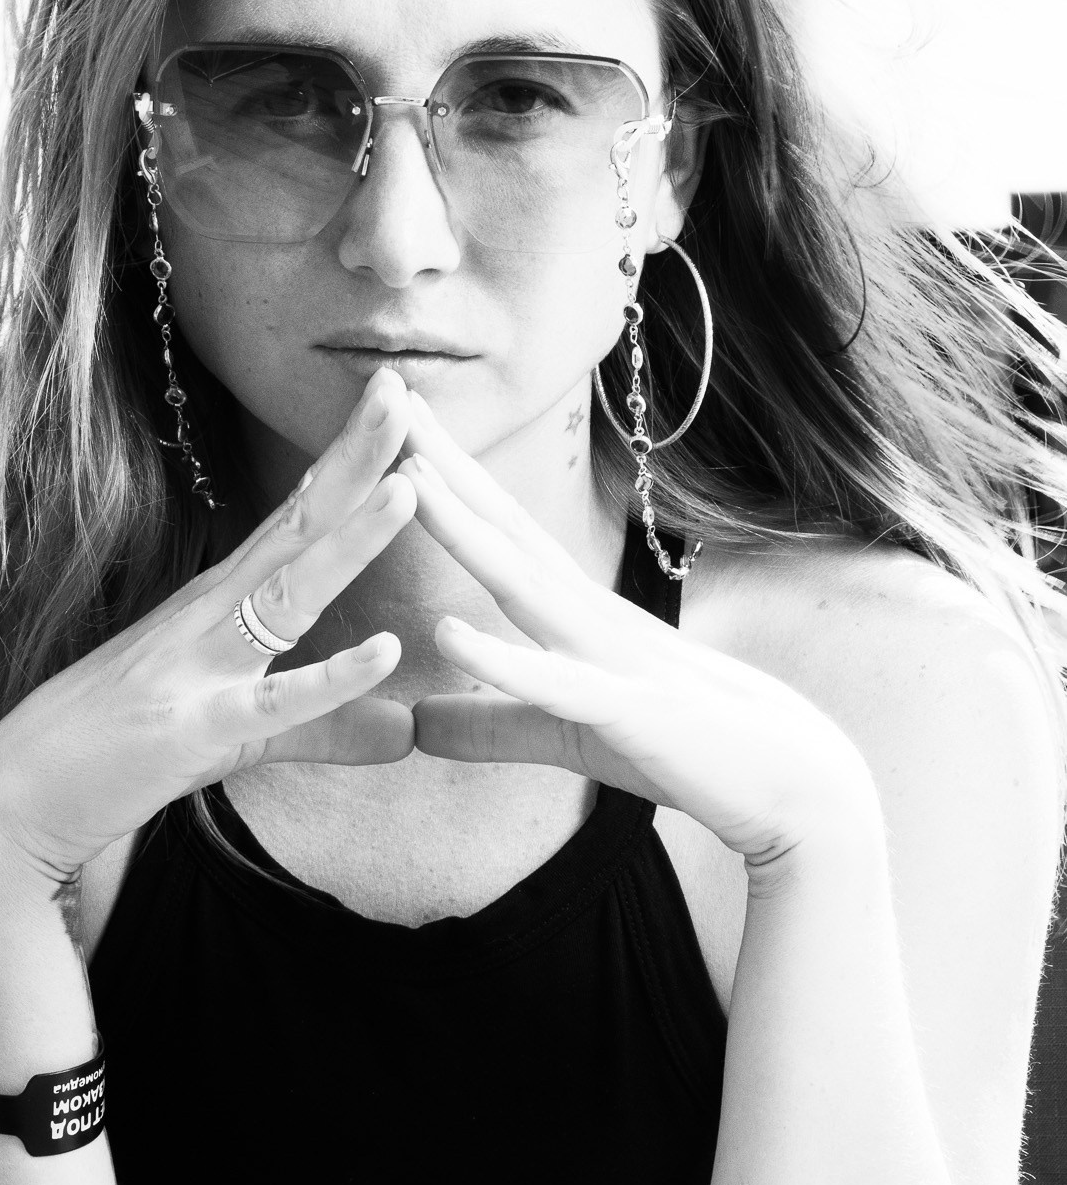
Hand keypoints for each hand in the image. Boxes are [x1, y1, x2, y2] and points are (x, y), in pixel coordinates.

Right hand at [0, 369, 418, 880]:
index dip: (345, 460)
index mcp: (218, 604)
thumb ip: (327, 729)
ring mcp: (198, 667)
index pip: (294, 518)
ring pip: (288, 593)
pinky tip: (385, 651)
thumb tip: (407, 733)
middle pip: (296, 527)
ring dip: (349, 540)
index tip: (393, 398)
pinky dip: (331, 679)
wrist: (14, 799)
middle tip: (400, 388)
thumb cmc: (115, 754)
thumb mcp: (238, 736)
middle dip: (352, 458)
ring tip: (409, 488)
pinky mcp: (194, 731)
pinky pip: (273, 704)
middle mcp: (209, 617)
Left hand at [399, 392, 876, 865]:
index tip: (392, 422)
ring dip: (466, 530)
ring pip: (525, 584)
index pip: (501, 532)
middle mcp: (590, 619)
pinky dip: (502, 660)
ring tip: (408, 478)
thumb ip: (490, 725)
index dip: (446, 478)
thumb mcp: (566, 737)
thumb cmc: (688, 753)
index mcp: (575, 618)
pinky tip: (448, 633)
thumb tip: (412, 721)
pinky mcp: (631, 714)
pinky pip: (557, 685)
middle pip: (506, 530)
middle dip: (446, 464)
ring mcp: (613, 659)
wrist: (797, 790)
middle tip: (388, 394)